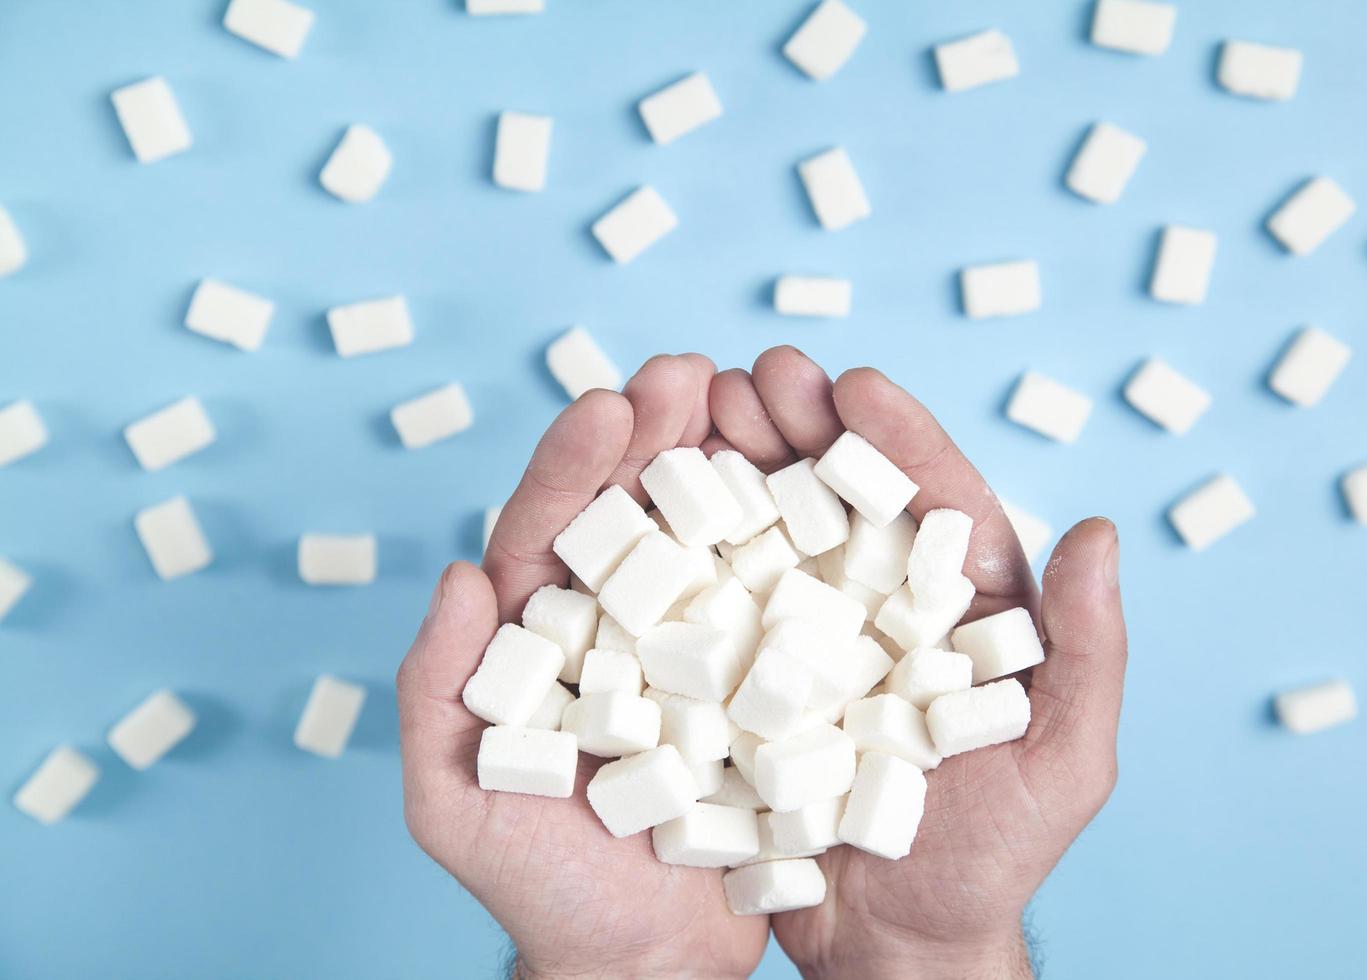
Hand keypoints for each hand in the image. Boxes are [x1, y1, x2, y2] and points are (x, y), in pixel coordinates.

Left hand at [396, 353, 769, 978]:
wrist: (648, 967)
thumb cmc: (545, 890)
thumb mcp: (457, 800)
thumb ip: (436, 692)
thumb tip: (459, 575)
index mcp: (546, 639)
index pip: (552, 531)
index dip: (575, 462)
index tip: (611, 404)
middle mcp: (622, 628)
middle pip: (636, 511)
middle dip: (660, 435)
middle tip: (696, 373)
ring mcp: (695, 650)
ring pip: (711, 538)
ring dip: (732, 465)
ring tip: (765, 403)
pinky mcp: (759, 684)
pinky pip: (780, 602)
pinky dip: (797, 542)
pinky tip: (824, 491)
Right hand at [711, 348, 1126, 979]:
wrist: (893, 952)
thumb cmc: (991, 860)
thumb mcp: (1065, 763)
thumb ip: (1089, 651)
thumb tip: (1102, 532)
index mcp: (955, 613)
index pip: (932, 504)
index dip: (897, 438)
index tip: (853, 384)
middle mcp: (876, 613)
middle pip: (839, 501)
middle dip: (797, 430)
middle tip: (750, 378)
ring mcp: (806, 646)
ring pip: (771, 536)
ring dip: (733, 470)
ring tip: (691, 413)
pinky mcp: (746, 688)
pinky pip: (713, 611)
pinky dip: (684, 553)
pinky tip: (652, 506)